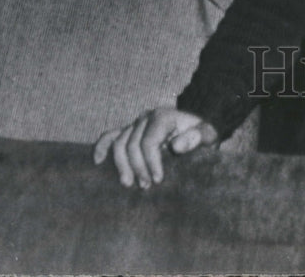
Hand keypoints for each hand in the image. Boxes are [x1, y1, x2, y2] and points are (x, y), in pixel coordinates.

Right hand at [94, 107, 217, 187]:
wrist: (197, 124)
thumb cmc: (202, 131)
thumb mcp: (207, 133)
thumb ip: (196, 137)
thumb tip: (175, 146)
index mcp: (163, 116)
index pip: (148, 142)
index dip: (151, 162)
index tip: (158, 180)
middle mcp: (146, 117)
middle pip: (132, 145)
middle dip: (137, 168)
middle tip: (146, 186)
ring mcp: (136, 123)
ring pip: (119, 143)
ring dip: (122, 165)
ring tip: (129, 183)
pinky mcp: (130, 131)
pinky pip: (111, 136)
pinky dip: (102, 146)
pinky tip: (97, 161)